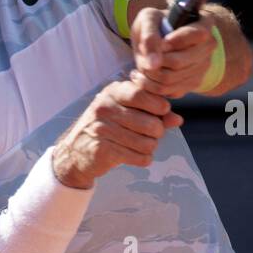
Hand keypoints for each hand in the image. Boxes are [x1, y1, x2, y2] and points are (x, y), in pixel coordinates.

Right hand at [51, 71, 183, 188]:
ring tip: (142, 146)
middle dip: (157, 132)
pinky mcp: (103, 150)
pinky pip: (139, 157)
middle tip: (152, 135)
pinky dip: (143, 159)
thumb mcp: (126, 113)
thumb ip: (153, 113)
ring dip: (150, 147)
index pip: (142, 94)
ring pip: (148, 143)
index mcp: (112, 92)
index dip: (159, 106)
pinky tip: (135, 156)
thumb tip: (178, 120)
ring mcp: (102, 129)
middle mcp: (104, 108)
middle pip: (151, 123)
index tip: (161, 112)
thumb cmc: (107, 128)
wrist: (75, 153)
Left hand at [130, 7, 219, 98]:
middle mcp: (209, 45)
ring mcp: (204, 66)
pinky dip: (152, 86)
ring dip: (149, 76)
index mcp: (204, 22)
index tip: (159, 44)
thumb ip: (150, 37)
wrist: (161, 38)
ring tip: (141, 67)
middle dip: (153, 63)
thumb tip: (154, 65)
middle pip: (178, 63)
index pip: (196, 35)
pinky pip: (170, 91)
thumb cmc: (155, 24)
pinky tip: (145, 76)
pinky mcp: (194, 82)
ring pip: (171, 80)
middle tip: (141, 58)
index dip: (174, 41)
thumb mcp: (148, 20)